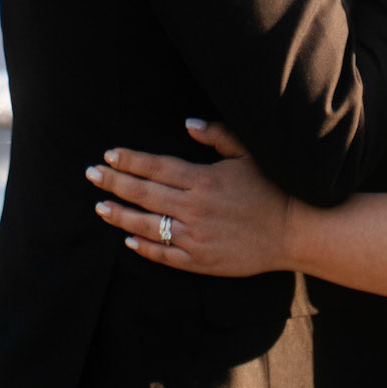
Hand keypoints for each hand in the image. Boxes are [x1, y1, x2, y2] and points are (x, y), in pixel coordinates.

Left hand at [87, 120, 291, 277]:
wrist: (295, 231)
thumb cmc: (274, 187)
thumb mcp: (249, 154)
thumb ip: (217, 137)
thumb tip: (187, 125)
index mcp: (204, 180)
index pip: (156, 167)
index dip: (130, 161)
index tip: (108, 155)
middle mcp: (194, 209)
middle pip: (144, 194)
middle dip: (114, 182)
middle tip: (91, 175)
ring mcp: (195, 238)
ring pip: (147, 227)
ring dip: (120, 216)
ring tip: (100, 207)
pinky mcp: (200, 261)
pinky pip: (164, 255)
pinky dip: (143, 248)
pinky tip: (128, 241)